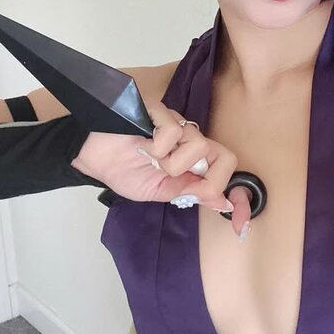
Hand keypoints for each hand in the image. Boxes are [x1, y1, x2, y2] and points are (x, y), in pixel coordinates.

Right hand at [71, 102, 251, 236]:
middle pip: (224, 157)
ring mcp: (178, 124)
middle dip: (204, 178)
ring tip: (152, 159)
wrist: (93, 157)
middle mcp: (191, 140)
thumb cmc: (125, 170)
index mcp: (194, 160)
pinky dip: (157, 147)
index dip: (238, 196)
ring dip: (172, 162)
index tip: (240, 222)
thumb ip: (191, 193)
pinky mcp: (161, 111)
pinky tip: (143, 144)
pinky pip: (174, 132)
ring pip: (199, 145)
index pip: (228, 170)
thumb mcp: (162, 191)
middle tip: (178, 179)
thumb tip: (223, 203)